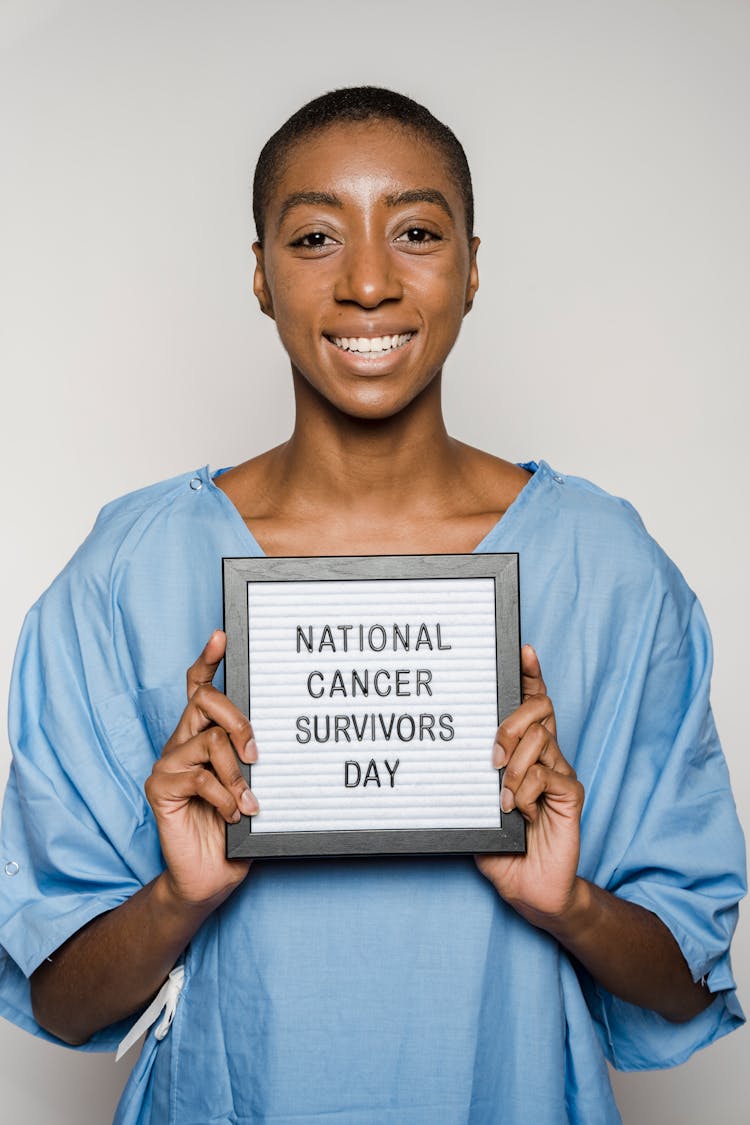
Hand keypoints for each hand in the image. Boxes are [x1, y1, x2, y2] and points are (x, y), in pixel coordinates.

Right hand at [145, 630, 257, 909]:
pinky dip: (223, 796)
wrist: (210, 878)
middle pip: (205, 701)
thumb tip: (280, 738)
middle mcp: (182, 742)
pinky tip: (233, 814)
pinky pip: (197, 776)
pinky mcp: (159, 788)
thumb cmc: (237, 830)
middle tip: (257, 754)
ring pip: (208, 739)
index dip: (208, 660)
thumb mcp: (254, 787)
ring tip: (247, 802)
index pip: (200, 687)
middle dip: (239, 721)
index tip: (222, 636)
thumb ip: (256, 759)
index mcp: (204, 735)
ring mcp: (168, 763)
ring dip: (237, 774)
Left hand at [474, 645, 583, 928]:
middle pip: (540, 709)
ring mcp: (560, 774)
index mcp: (525, 753)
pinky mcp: (570, 796)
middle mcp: (546, 756)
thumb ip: (471, 778)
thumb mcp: (476, 806)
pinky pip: (548, 775)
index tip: (523, 649)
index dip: (530, 675)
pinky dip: (525, 791)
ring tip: (502, 795)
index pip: (531, 704)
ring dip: (513, 765)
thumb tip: (444, 748)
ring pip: (541, 739)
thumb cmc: (501, 847)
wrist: (529, 888)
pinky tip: (517, 811)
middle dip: (512, 720)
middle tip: (491, 754)